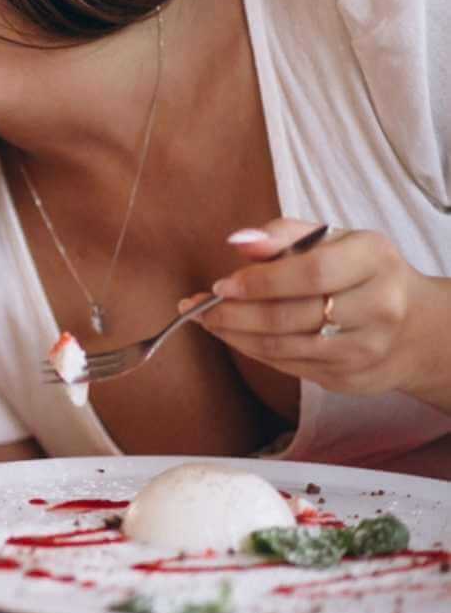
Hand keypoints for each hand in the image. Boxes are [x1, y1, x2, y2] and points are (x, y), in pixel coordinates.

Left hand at [180, 218, 449, 400]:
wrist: (415, 327)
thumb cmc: (359, 272)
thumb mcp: (333, 239)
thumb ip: (284, 234)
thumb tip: (238, 240)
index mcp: (374, 260)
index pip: (310, 273)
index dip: (260, 281)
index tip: (221, 285)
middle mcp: (378, 307)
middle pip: (291, 316)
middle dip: (234, 313)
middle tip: (197, 307)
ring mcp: (367, 349)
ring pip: (284, 347)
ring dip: (234, 335)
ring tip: (206, 320)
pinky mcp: (351, 379)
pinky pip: (289, 366)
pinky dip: (253, 350)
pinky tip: (233, 336)